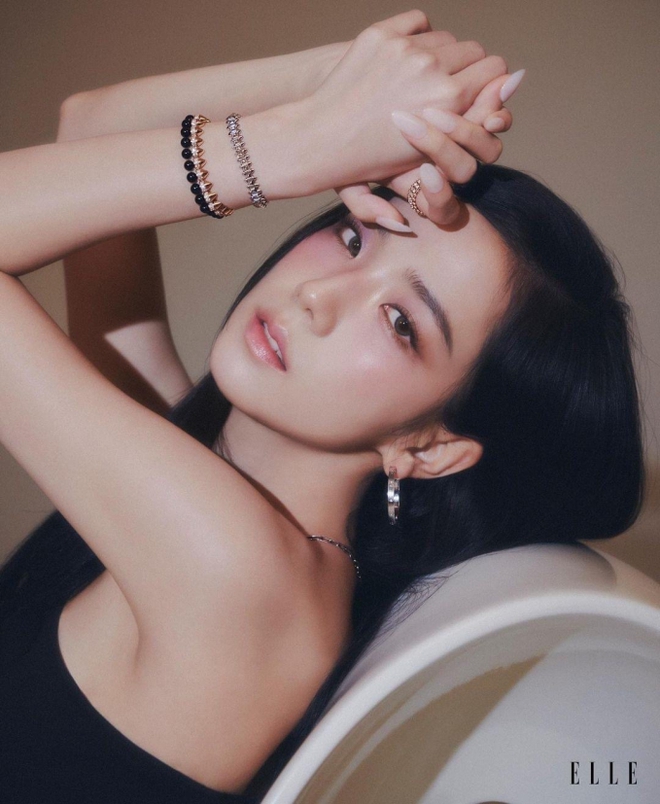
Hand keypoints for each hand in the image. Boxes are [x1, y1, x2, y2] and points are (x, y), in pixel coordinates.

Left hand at [295, 10, 508, 196]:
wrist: (321, 140)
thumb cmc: (376, 157)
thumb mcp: (431, 150)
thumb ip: (477, 116)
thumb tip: (518, 76)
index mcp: (448, 103)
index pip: (496, 71)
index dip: (486, 85)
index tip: (473, 94)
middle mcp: (432, 70)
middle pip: (474, 50)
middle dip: (465, 69)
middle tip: (444, 89)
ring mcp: (405, 48)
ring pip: (446, 37)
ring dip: (440, 54)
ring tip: (419, 79)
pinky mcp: (381, 34)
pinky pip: (418, 22)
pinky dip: (415, 36)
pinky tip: (402, 59)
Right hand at [338, 68, 522, 226]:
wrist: (353, 101)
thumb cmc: (348, 144)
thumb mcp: (345, 176)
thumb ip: (364, 205)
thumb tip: (398, 224)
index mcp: (421, 193)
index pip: (444, 211)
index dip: (441, 199)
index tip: (425, 174)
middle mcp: (446, 171)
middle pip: (466, 172)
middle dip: (451, 151)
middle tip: (429, 123)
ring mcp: (466, 144)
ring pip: (488, 147)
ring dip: (475, 129)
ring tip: (449, 108)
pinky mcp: (478, 113)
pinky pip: (497, 118)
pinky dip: (496, 107)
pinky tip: (486, 90)